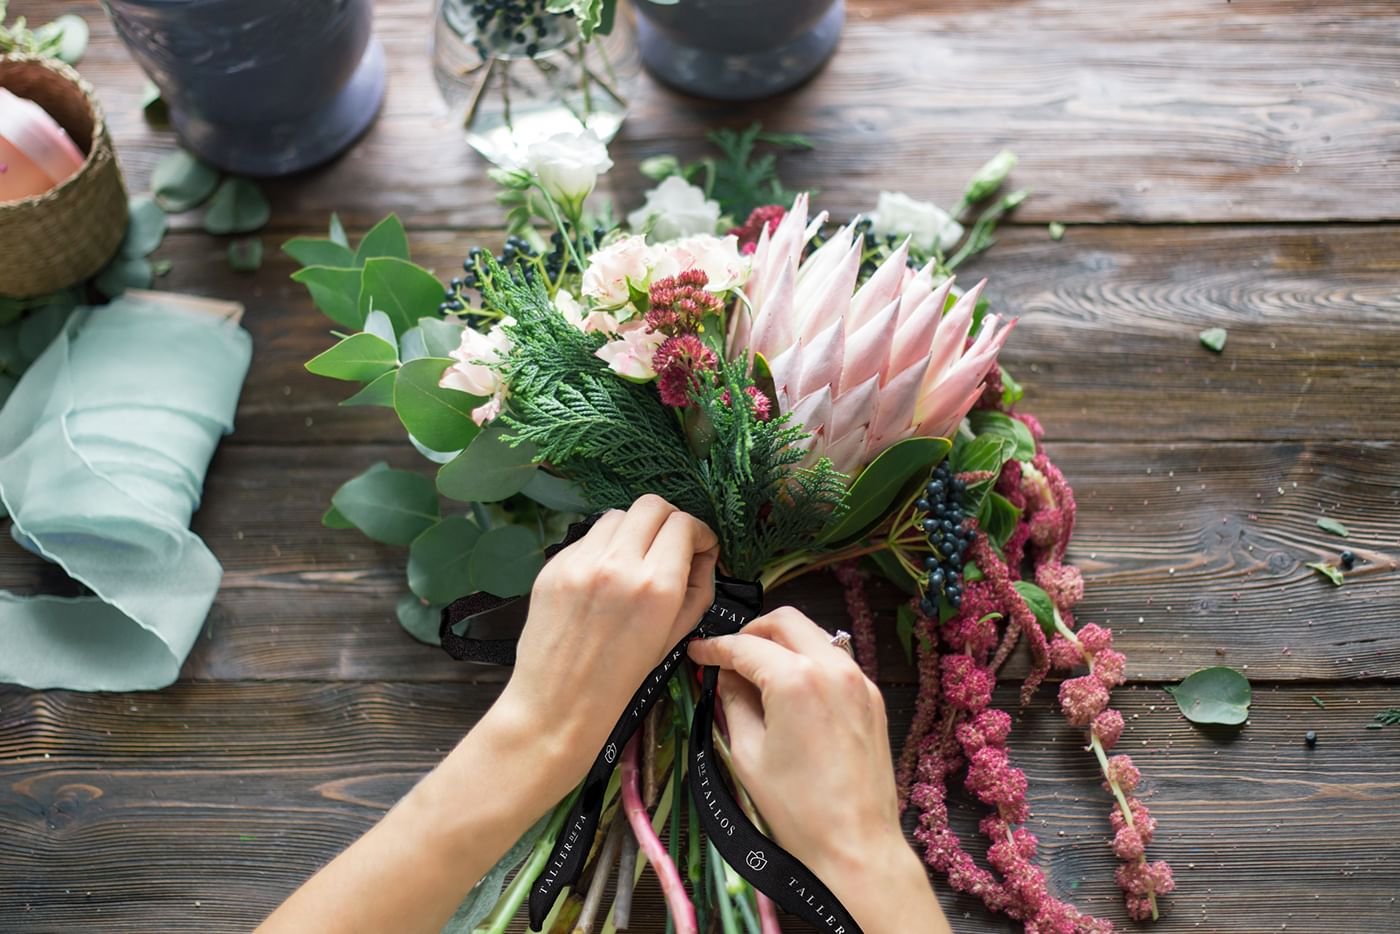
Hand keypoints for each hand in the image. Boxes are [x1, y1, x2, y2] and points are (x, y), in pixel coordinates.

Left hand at [496, 495, 718, 777]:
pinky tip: (603, 578)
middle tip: (670, 546)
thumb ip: (698, 587)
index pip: (684, 524)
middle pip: (652, 505)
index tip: (699, 547)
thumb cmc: (623, 678)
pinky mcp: (554, 566)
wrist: (559, 703)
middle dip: (669, 521)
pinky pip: (588, 538)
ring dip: (634, 531)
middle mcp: (618, 564)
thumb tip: (702, 553)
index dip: (699, 532)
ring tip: (634, 561)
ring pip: (618, 515)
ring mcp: (581, 562)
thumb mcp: (676, 636)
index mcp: (656, 586)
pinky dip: (604, 548)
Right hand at [688, 608, 950, 932]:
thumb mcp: (749, 754)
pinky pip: (835, 660)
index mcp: (796, 680)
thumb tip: (725, 678)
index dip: (714, 648)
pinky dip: (809, 661)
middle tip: (729, 656)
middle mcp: (832, 668)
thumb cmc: (797, 809)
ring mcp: (858, 680)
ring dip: (783, 643)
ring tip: (758, 673)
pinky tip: (792, 691)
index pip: (746, 646)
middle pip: (786, 622)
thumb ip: (733, 704)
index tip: (696, 653)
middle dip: (752, 632)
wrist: (856, 844)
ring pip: (815, 635)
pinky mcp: (872, 698)